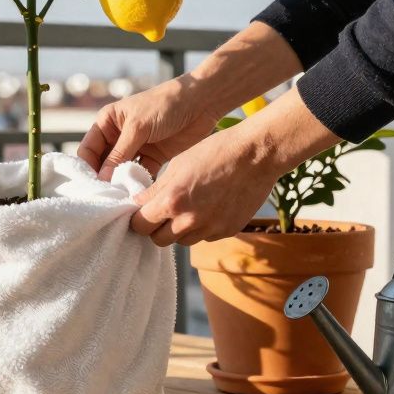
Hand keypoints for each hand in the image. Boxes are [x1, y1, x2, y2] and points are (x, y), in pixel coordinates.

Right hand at [76, 22, 305, 179]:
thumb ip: (120, 154)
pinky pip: (141, 176)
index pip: (88, 150)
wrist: (201, 102)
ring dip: (122, 185)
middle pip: (103, 164)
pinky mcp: (154, 158)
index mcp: (108, 123)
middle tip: (104, 202)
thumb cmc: (165, 105)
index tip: (88, 190)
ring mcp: (136, 148)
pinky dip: (139, 186)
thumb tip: (102, 180)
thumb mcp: (138, 127)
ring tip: (120, 203)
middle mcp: (118, 136)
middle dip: (103, 181)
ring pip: (122, 172)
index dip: (86, 169)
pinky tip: (139, 198)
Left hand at [129, 87, 340, 245]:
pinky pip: (204, 237)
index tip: (141, 211)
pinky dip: (201, 228)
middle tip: (161, 212)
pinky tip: (208, 207)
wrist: (255, 155)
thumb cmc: (214, 152)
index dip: (138, 219)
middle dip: (156, 228)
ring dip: (178, 230)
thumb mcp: (177, 165)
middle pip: (158, 240)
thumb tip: (138, 205)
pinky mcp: (227, 232)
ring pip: (181, 241)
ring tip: (188, 207)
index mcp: (171, 201)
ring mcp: (210, 229)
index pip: (140, 225)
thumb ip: (156, 190)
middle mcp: (189, 221)